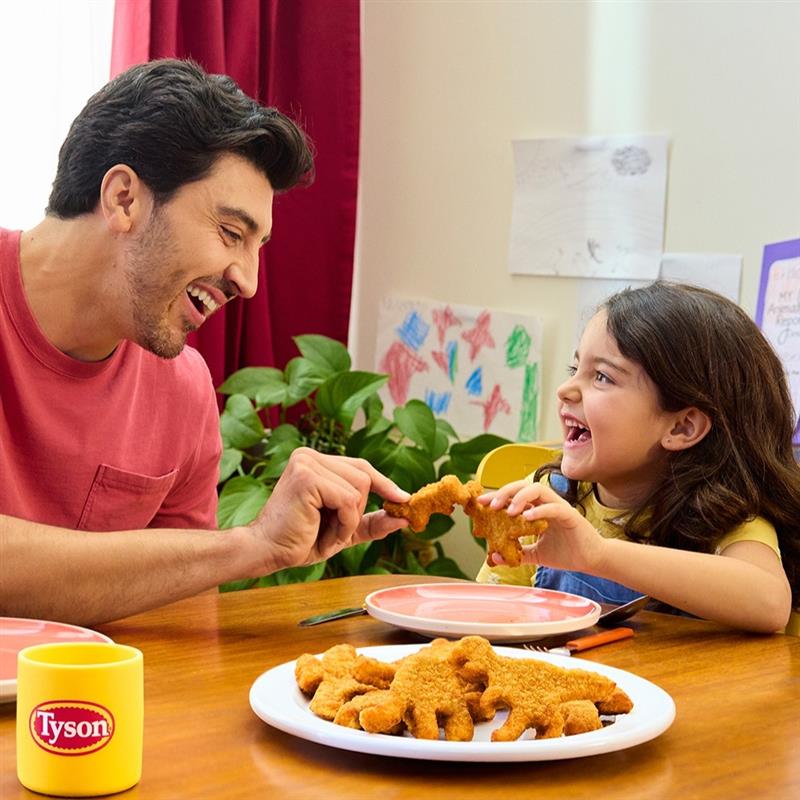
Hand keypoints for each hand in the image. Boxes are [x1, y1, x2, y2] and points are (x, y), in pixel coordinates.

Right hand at [247, 448, 409, 573]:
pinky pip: (349, 500)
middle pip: (365, 476)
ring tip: (326, 531)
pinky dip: (343, 523)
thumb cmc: (300, 540)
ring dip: (350, 520)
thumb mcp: (344, 529)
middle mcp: (310, 455)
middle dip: (358, 510)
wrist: (268, 552)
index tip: (403, 499)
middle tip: (335, 530)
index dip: (384, 484)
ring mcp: (308, 463)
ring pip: (360, 488)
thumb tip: (405, 517)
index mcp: (316, 460)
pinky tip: (323, 532)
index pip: (361, 466)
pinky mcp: (307, 477)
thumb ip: (371, 521)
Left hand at [479, 480, 604, 571]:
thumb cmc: (566, 553)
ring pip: (537, 490)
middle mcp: (546, 503)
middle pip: (522, 486)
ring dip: (520, 497)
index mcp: (537, 509)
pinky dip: (540, 510)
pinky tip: (527, 518)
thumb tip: (493, 557)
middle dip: (504, 492)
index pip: (514, 496)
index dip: (496, 497)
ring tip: (508, 511)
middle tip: (490, 505)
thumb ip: (517, 553)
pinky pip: (553, 507)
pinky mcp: (570, 515)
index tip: (480, 504)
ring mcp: (558, 506)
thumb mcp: (536, 554)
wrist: (591, 561)